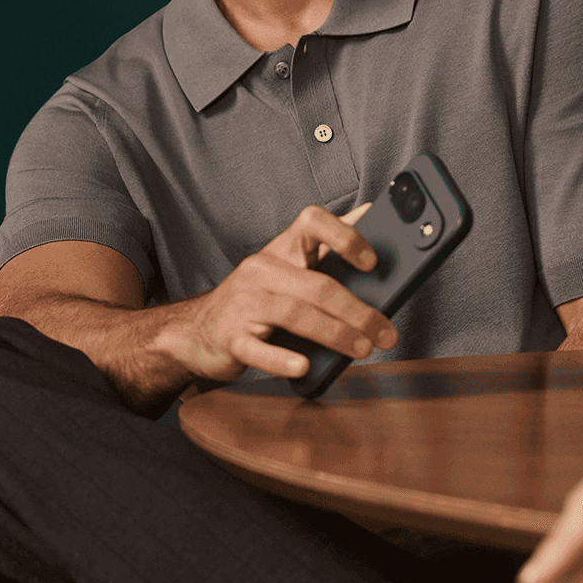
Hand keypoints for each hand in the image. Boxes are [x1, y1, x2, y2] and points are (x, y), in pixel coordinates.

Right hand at [158, 203, 398, 383]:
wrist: (197, 330)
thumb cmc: (257, 298)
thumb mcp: (289, 268)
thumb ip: (327, 249)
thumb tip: (372, 215)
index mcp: (282, 248)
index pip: (313, 222)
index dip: (346, 237)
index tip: (373, 262)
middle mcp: (262, 269)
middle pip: (317, 284)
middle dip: (358, 311)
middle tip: (385, 332)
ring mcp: (245, 303)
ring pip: (296, 314)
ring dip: (335, 334)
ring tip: (363, 349)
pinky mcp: (231, 338)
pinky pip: (258, 349)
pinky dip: (282, 359)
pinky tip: (304, 366)